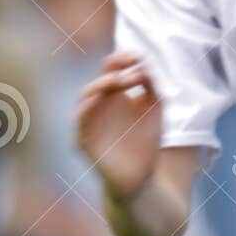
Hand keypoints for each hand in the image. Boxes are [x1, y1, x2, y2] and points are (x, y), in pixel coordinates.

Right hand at [76, 52, 163, 198]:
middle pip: (99, 81)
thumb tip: (143, 66)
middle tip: (131, 70)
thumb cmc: (147, 143)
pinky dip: (86, 108)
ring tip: (118, 80)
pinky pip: (80, 121)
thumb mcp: (155, 111)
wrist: (141, 179)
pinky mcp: (84, 140)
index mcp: (114, 95)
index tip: (138, 56)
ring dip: (100, 86)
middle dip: (113, 72)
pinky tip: (99, 98)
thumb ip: (151, 88)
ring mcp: (90, 122)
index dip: (122, 60)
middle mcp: (99, 106)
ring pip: (86, 97)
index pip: (112, 69)